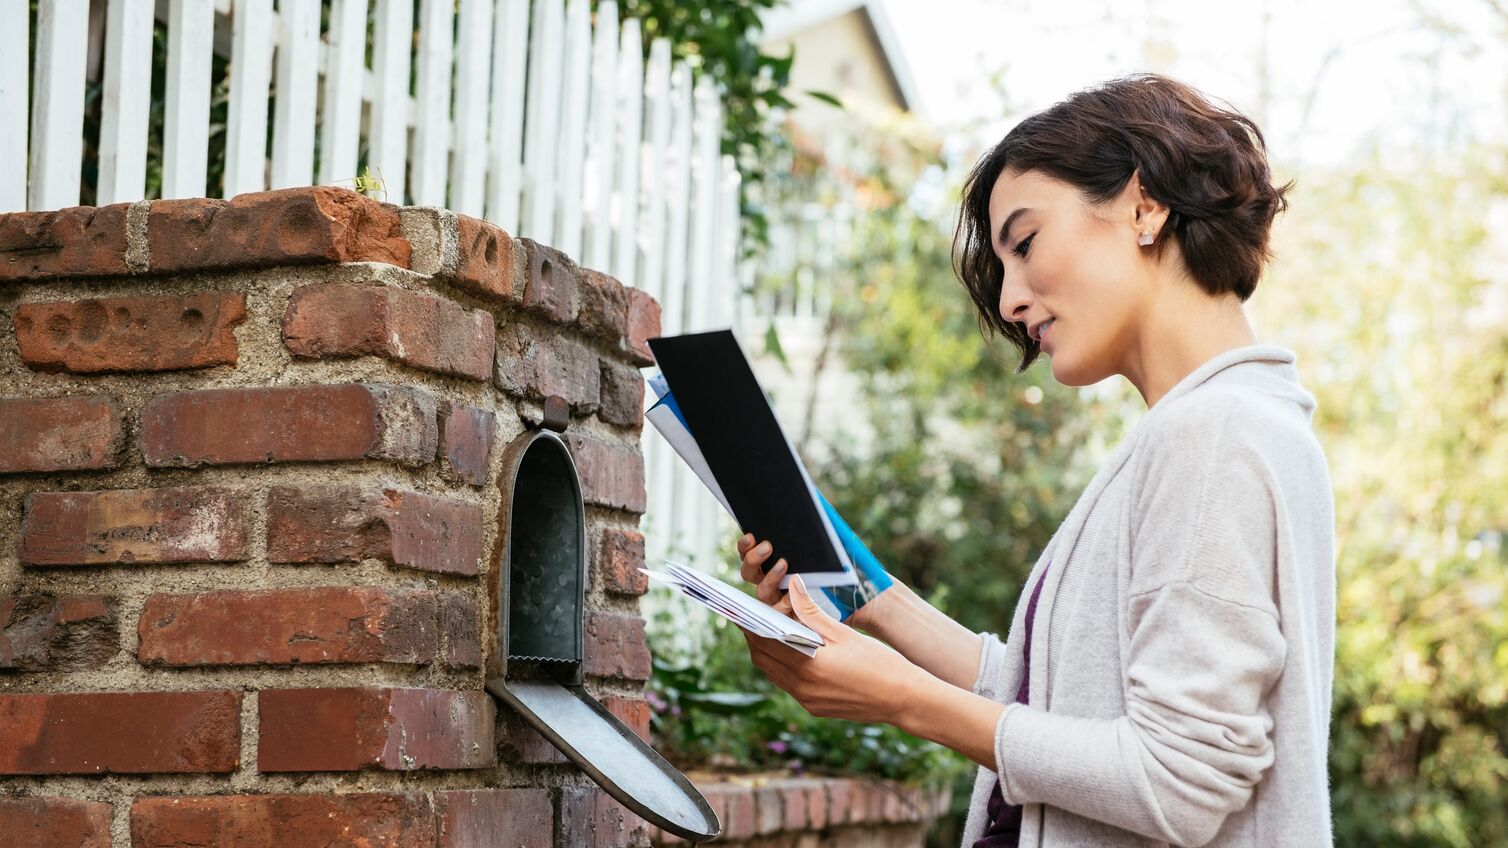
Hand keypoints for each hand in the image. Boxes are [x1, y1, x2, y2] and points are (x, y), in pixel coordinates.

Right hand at [736, 492, 897, 627]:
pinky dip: (783, 602)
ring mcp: (783, 599)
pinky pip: (779, 612)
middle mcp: (776, 580)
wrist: (869, 597)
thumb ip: (817, 520)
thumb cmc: (849, 565)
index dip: (746, 545)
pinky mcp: (795, 617)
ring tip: (784, 565)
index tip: (751, 534)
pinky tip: (792, 596)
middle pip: (750, 572)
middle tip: (767, 546)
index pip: (751, 552)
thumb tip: (805, 495)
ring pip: (762, 592)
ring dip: (769, 578)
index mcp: (777, 559)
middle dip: (754, 558)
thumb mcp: (833, 539)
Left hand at [741, 573, 926, 724]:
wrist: (904, 700)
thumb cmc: (879, 663)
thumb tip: (794, 586)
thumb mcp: (844, 634)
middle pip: (764, 660)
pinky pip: (790, 685)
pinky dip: (785, 667)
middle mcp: (802, 689)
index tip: (742, 609)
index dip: (750, 624)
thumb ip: (812, 612)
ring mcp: (808, 701)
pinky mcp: (816, 709)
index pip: (764, 642)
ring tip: (771, 631)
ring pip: (775, 674)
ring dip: (769, 653)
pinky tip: (794, 651)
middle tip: (753, 617)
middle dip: (755, 638)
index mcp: (807, 667)